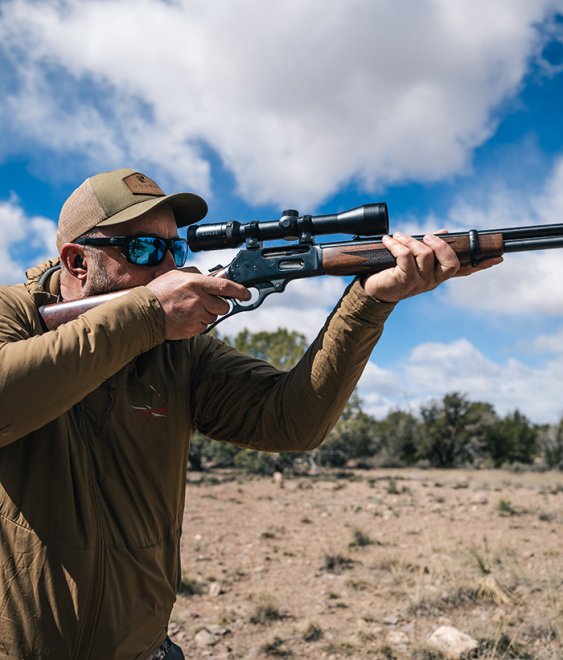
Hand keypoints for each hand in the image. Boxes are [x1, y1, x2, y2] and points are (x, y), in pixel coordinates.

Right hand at [146, 268, 249, 339]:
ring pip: (214, 316)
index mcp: (195, 283)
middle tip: (206, 302)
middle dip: (218, 304)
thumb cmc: (157, 293)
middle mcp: (198, 299)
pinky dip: (198, 323)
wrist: (143, 314)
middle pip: (223, 305)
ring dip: (206, 314)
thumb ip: (194, 274)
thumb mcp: (175, 275)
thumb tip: (209, 276)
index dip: (239, 290)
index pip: (224, 286)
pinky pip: (204, 326)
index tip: (246, 294)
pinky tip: (186, 318)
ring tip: (189, 309)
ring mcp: (196, 315)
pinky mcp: (193, 329)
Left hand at [363, 232, 501, 301]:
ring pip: (425, 255)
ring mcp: (420, 283)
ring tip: (398, 236)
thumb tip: (444, 232)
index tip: (498, 257)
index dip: (481, 265)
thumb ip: (428, 246)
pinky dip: (396, 245)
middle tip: (426, 236)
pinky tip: (388, 241)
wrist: (371, 289)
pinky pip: (405, 257)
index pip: (464, 270)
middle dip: (440, 244)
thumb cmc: (391, 270)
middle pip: (450, 262)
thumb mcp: (411, 256)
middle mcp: (433, 280)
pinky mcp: (404, 281)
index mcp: (438, 274)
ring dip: (410, 241)